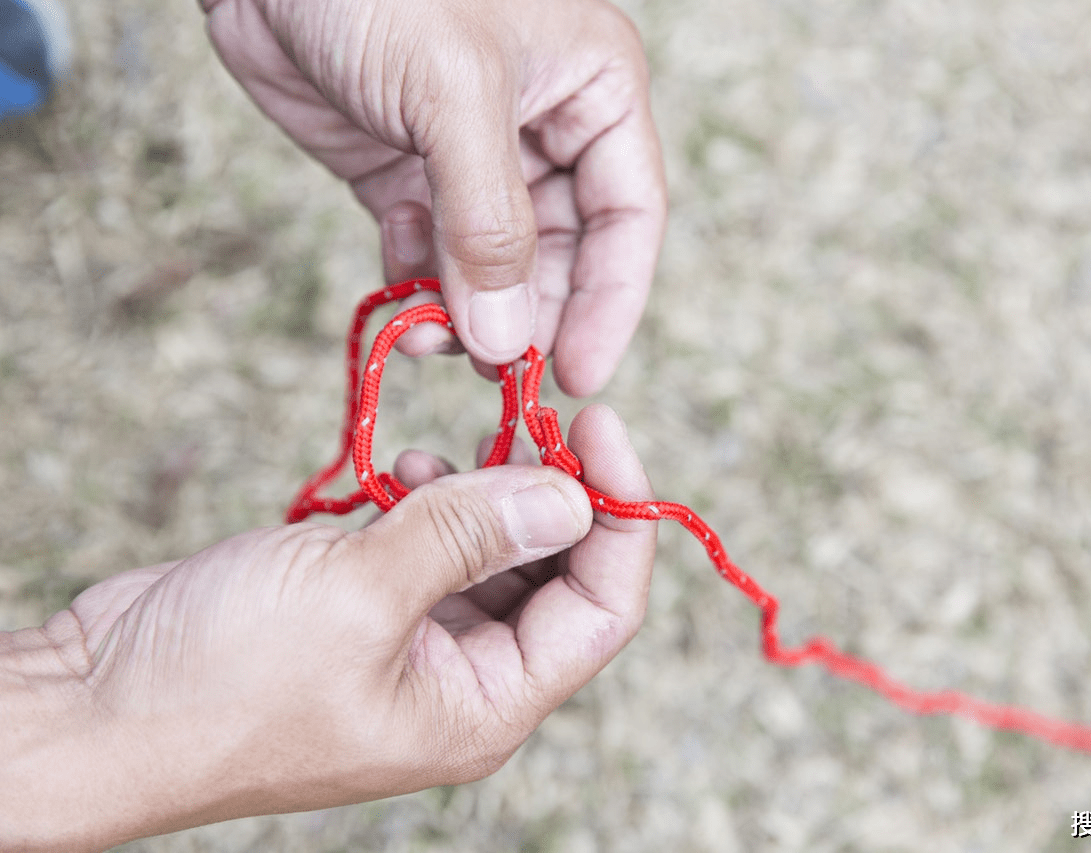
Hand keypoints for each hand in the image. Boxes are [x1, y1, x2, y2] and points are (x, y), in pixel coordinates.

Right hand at [0, 405, 655, 851]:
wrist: (96, 706)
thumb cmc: (220, 680)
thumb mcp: (359, 593)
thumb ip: (470, 535)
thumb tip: (572, 495)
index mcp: (483, 706)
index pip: (602, 610)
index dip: (619, 516)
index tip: (602, 425)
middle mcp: (463, 681)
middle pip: (556, 577)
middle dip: (552, 493)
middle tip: (531, 412)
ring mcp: (414, 646)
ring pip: (493, 555)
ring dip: (485, 492)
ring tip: (449, 447)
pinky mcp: (366, 611)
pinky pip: (432, 549)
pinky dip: (430, 502)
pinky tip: (403, 469)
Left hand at [202, 0, 666, 394]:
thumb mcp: (453, 94)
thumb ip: (488, 223)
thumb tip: (504, 339)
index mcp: (593, 90)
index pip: (629, 216)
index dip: (611, 301)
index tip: (579, 373)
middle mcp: (545, 127)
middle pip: (563, 253)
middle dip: (528, 314)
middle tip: (493, 373)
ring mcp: (473, 156)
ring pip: (494, 265)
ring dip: (467, 309)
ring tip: (432, 335)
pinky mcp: (407, 173)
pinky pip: (431, 253)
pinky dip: (418, 283)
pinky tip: (399, 283)